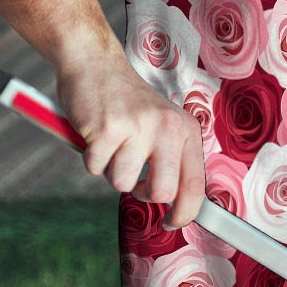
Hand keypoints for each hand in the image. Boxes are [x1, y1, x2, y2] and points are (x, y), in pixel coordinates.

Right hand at [57, 58, 204, 228]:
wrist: (95, 65)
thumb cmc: (127, 102)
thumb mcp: (162, 125)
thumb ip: (172, 159)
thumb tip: (178, 205)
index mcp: (185, 129)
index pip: (195, 184)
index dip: (185, 212)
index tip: (173, 222)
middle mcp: (167, 127)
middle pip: (161, 192)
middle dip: (142, 193)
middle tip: (133, 176)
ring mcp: (138, 127)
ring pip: (122, 183)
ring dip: (111, 170)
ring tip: (112, 143)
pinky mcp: (107, 128)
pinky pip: (95, 168)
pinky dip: (91, 158)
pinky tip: (96, 135)